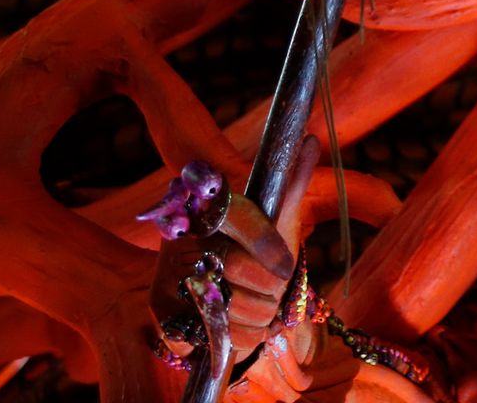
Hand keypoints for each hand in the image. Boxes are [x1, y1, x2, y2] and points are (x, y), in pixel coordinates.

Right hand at [149, 137, 321, 357]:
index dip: (265, 242)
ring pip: (231, 306)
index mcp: (206, 208)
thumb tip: (310, 140)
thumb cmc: (250, 245)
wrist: (204, 284)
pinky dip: (244, 336)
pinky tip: (246, 322)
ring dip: (260, 313)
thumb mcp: (272, 214)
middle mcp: (181, 241)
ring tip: (260, 303)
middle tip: (275, 285)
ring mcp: (168, 280)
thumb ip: (291, 181)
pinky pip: (217, 335)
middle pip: (237, 266)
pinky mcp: (166, 317)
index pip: (238, 218)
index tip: (285, 264)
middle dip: (270, 283)